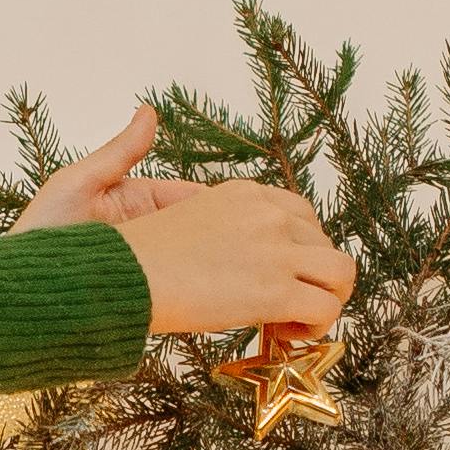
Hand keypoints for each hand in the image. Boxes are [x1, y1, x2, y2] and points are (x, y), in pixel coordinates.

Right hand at [26, 111, 354, 336]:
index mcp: (241, 195)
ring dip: (326, 301)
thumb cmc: (108, 248)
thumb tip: (145, 113)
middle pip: (324, 241)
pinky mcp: (275, 290)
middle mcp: (267, 214)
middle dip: (310, 276)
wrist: (109, 279)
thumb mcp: (124, 186)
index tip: (271, 276)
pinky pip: (327, 309)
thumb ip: (135, 151)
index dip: (294, 250)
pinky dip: (314, 328)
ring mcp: (276, 251)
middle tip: (278, 305)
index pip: (298, 215)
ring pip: (342, 272)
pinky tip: (279, 336)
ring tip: (291, 323)